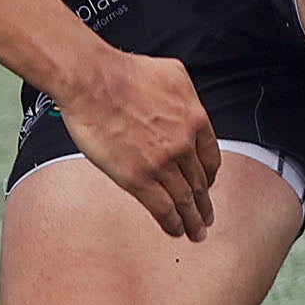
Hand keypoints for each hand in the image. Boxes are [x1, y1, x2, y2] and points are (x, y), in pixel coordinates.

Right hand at [55, 48, 218, 240]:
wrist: (93, 81)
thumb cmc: (124, 72)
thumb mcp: (172, 73)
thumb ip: (186, 95)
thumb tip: (187, 104)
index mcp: (195, 119)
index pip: (211, 157)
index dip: (210, 176)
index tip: (208, 185)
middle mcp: (183, 144)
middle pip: (200, 182)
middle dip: (204, 203)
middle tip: (206, 217)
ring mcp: (162, 163)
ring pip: (184, 199)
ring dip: (192, 219)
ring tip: (196, 232)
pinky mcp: (138, 178)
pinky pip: (162, 207)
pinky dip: (171, 222)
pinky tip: (175, 230)